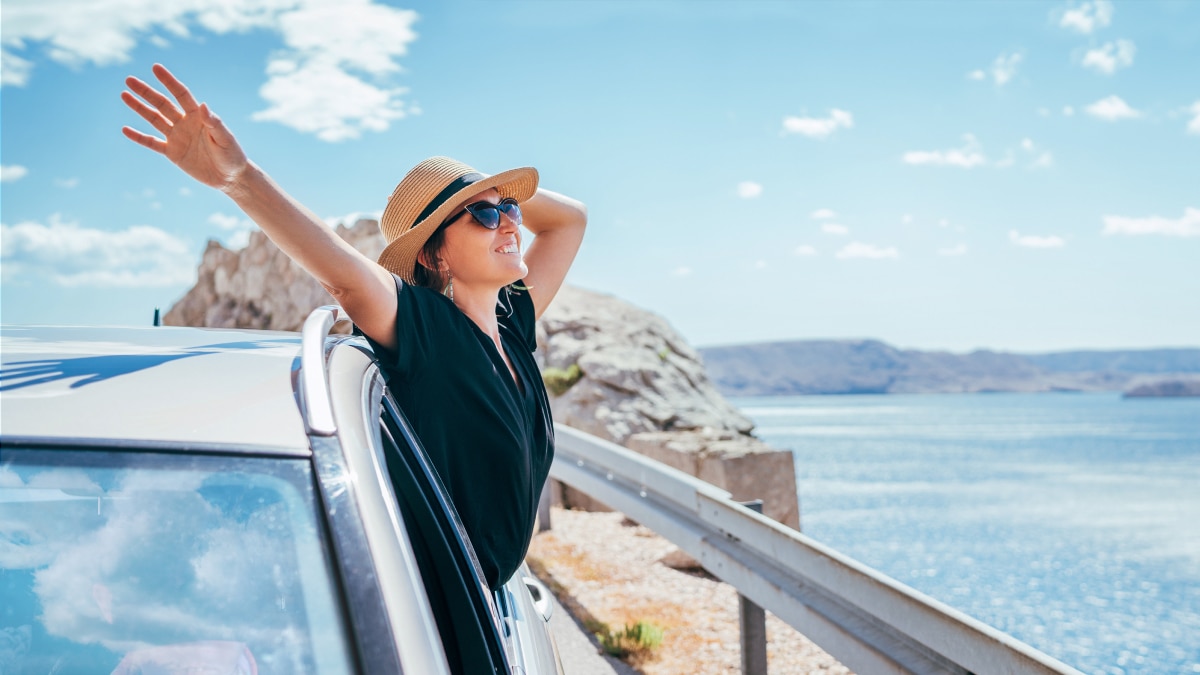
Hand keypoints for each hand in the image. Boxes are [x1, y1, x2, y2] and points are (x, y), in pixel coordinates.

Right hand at [122, 64, 248, 192]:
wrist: (230, 177)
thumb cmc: (232, 155)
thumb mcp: (225, 139)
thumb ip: (214, 123)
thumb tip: (203, 105)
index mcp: (199, 116)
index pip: (181, 94)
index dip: (169, 81)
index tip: (155, 68)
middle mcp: (185, 123)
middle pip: (162, 104)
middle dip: (146, 92)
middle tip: (129, 80)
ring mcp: (177, 137)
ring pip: (154, 119)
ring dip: (139, 108)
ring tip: (124, 95)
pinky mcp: (173, 153)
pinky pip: (152, 143)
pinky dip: (139, 137)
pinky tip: (125, 129)